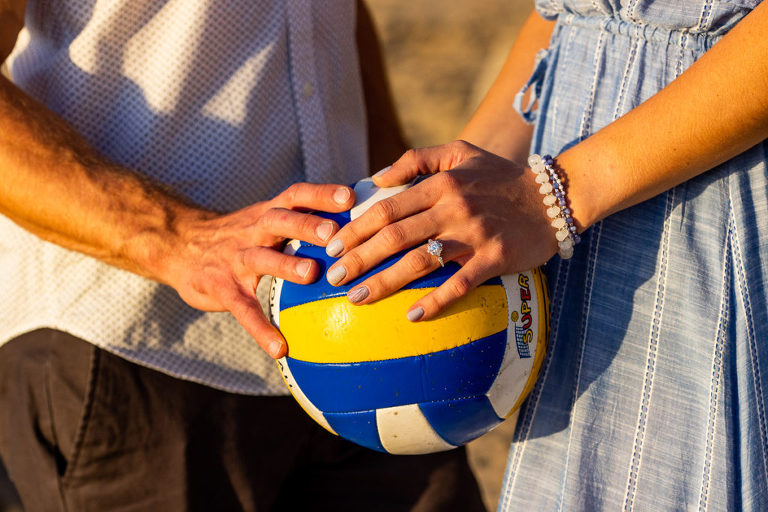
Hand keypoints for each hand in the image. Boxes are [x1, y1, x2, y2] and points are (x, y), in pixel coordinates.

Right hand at [164, 183, 354, 357]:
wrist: (178, 245)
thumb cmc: (238, 235)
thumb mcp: (264, 218)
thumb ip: (299, 219)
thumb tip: (352, 224)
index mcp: (268, 213)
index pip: (296, 196)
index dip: (321, 194)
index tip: (350, 198)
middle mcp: (253, 231)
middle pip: (280, 221)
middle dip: (307, 225)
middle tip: (334, 233)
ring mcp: (236, 259)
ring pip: (262, 258)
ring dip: (286, 264)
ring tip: (311, 274)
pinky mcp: (222, 288)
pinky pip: (242, 309)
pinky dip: (260, 329)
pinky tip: (279, 348)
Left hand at [324, 140, 556, 320]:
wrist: (553, 197)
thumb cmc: (500, 176)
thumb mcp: (460, 153)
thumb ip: (416, 160)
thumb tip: (377, 178)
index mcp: (441, 184)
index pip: (387, 208)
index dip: (355, 229)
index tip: (331, 246)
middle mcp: (453, 208)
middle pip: (395, 236)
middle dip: (359, 258)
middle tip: (334, 277)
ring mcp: (474, 234)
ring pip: (420, 261)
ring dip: (384, 282)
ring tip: (357, 299)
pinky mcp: (494, 258)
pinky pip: (460, 283)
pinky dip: (435, 301)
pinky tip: (412, 315)